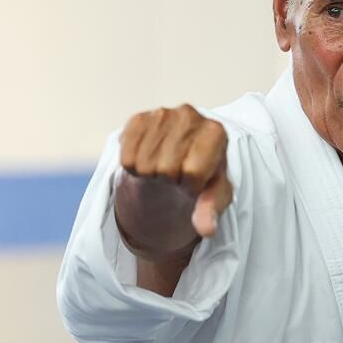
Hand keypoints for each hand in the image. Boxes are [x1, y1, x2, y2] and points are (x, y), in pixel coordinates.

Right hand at [117, 105, 232, 255]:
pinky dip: (135, 168)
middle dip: (171, 180)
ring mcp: (163, 114)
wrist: (180, 160)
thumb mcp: (214, 196)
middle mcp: (190, 115)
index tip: (195, 181)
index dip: (191, 186)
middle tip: (176, 175)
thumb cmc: (203, 177)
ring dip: (152, 174)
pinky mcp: (139, 119)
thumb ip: (211, 210)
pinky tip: (149, 159)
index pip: (193, 173)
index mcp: (216, 132)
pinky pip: (127, 158)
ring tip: (164, 167)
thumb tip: (206, 229)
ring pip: (144, 165)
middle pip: (166, 169)